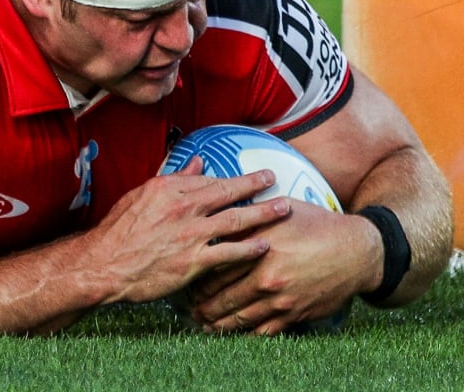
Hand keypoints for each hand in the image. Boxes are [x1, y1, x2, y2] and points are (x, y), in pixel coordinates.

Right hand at [93, 157, 291, 304]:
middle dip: (255, 185)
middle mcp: (183, 207)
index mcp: (168, 189)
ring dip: (263, 214)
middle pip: (228, 193)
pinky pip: (230, 253)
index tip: (246, 175)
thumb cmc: (117, 232)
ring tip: (283, 208)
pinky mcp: (194, 261)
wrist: (104, 264)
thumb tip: (197, 163)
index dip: (231, 177)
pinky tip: (265, 247)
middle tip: (273, 179)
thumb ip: (172, 180)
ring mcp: (190, 234)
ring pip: (236, 220)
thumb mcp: (140, 197)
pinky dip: (250, 249)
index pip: (208, 178)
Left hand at [190, 200, 372, 334]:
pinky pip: (262, 330)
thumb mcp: (281, 210)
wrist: (357, 252)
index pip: (216, 264)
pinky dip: (243, 333)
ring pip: (238, 317)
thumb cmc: (317, 225)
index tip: (188, 275)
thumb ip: (249, 215)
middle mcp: (266, 276)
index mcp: (258, 247)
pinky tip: (232, 333)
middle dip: (202, 303)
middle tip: (188, 307)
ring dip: (217, 323)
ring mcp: (280, 299)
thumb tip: (220, 211)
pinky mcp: (293, 314)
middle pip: (222, 295)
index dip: (198, 273)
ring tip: (203, 323)